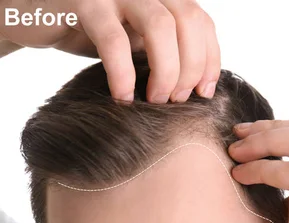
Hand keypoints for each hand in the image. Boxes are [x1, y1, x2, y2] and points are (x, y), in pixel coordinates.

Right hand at [0, 0, 219, 102]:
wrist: (32, 12)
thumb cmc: (89, 30)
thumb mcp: (134, 37)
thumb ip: (164, 48)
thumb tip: (198, 84)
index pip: (202, 21)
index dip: (210, 59)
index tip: (204, 93)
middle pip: (189, 21)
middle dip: (190, 68)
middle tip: (175, 100)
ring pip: (161, 26)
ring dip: (165, 71)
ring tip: (155, 100)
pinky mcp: (84, 2)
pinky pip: (114, 41)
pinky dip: (123, 74)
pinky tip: (122, 96)